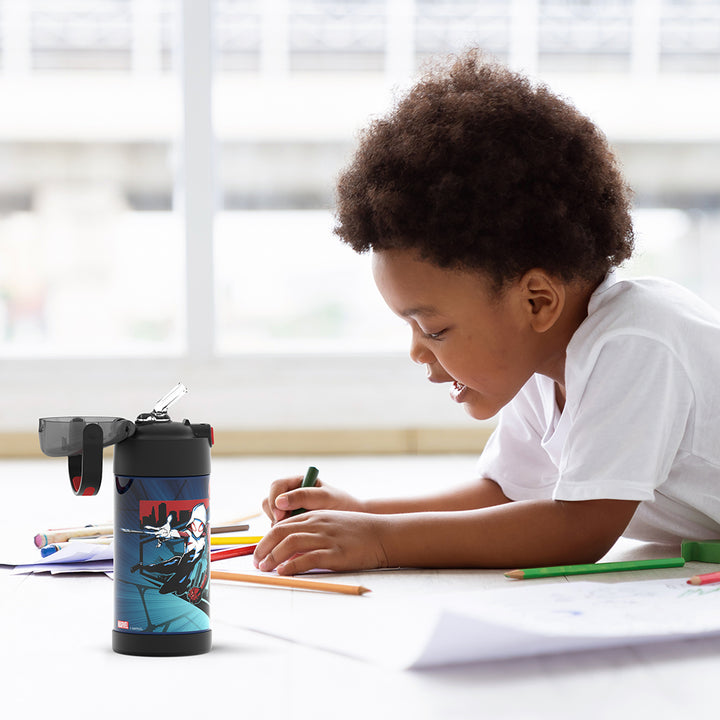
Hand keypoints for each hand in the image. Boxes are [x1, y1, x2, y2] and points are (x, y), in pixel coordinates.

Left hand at [253, 510, 389, 574]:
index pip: (282, 525)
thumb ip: (311, 530)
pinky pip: (307, 559)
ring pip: (290, 544)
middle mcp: (318, 524)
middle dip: (264, 548)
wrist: (382, 534)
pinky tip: (283, 572)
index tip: (259, 552)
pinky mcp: (335, 553)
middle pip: (281, 533)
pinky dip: (291, 566)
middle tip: (257, 562)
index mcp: (315, 515)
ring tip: (265, 569)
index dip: (267, 539)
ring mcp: (326, 538)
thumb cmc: (357, 532)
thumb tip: (290, 548)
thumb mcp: (331, 523)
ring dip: (273, 557)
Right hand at [261, 474, 363, 524]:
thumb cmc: (341, 504)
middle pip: (269, 501)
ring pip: (272, 516)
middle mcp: (290, 494)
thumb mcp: (325, 497)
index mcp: (298, 482)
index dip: (274, 499)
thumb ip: (304, 496)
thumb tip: (279, 501)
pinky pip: (279, 529)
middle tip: (283, 527)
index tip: (280, 515)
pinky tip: (295, 539)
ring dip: (277, 526)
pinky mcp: (291, 524)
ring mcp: (289, 510)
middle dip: (273, 515)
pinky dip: (282, 534)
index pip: (277, 486)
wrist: (352, 519)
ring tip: (293, 533)